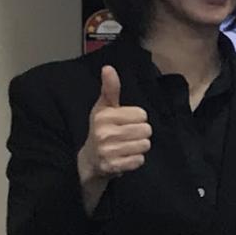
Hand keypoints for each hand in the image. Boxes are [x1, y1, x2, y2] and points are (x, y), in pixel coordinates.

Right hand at [77, 65, 151, 206]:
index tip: (125, 122)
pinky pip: (139, 160)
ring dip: (138, 147)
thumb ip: (110, 89)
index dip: (137, 118)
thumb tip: (108, 68)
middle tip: (126, 136)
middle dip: (140, 133)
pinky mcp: (112, 166)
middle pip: (146, 130)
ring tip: (125, 146)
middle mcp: (104, 133)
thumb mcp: (104, 107)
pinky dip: (135, 160)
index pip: (142, 114)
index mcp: (104, 116)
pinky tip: (124, 157)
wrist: (89, 160)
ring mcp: (107, 151)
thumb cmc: (101, 129)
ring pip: (145, 145)